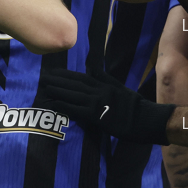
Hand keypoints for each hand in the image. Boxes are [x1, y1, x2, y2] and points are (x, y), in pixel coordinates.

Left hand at [41, 69, 175, 144]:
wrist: (144, 119)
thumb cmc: (134, 105)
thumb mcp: (120, 87)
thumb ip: (105, 77)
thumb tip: (92, 68)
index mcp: (104, 84)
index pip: (81, 77)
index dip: (66, 74)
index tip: (54, 72)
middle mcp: (98, 91)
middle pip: (73, 84)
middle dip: (57, 80)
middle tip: (43, 77)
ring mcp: (96, 103)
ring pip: (72, 95)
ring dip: (57, 91)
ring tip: (45, 88)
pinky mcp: (96, 116)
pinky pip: (76, 110)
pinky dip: (64, 105)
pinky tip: (54, 103)